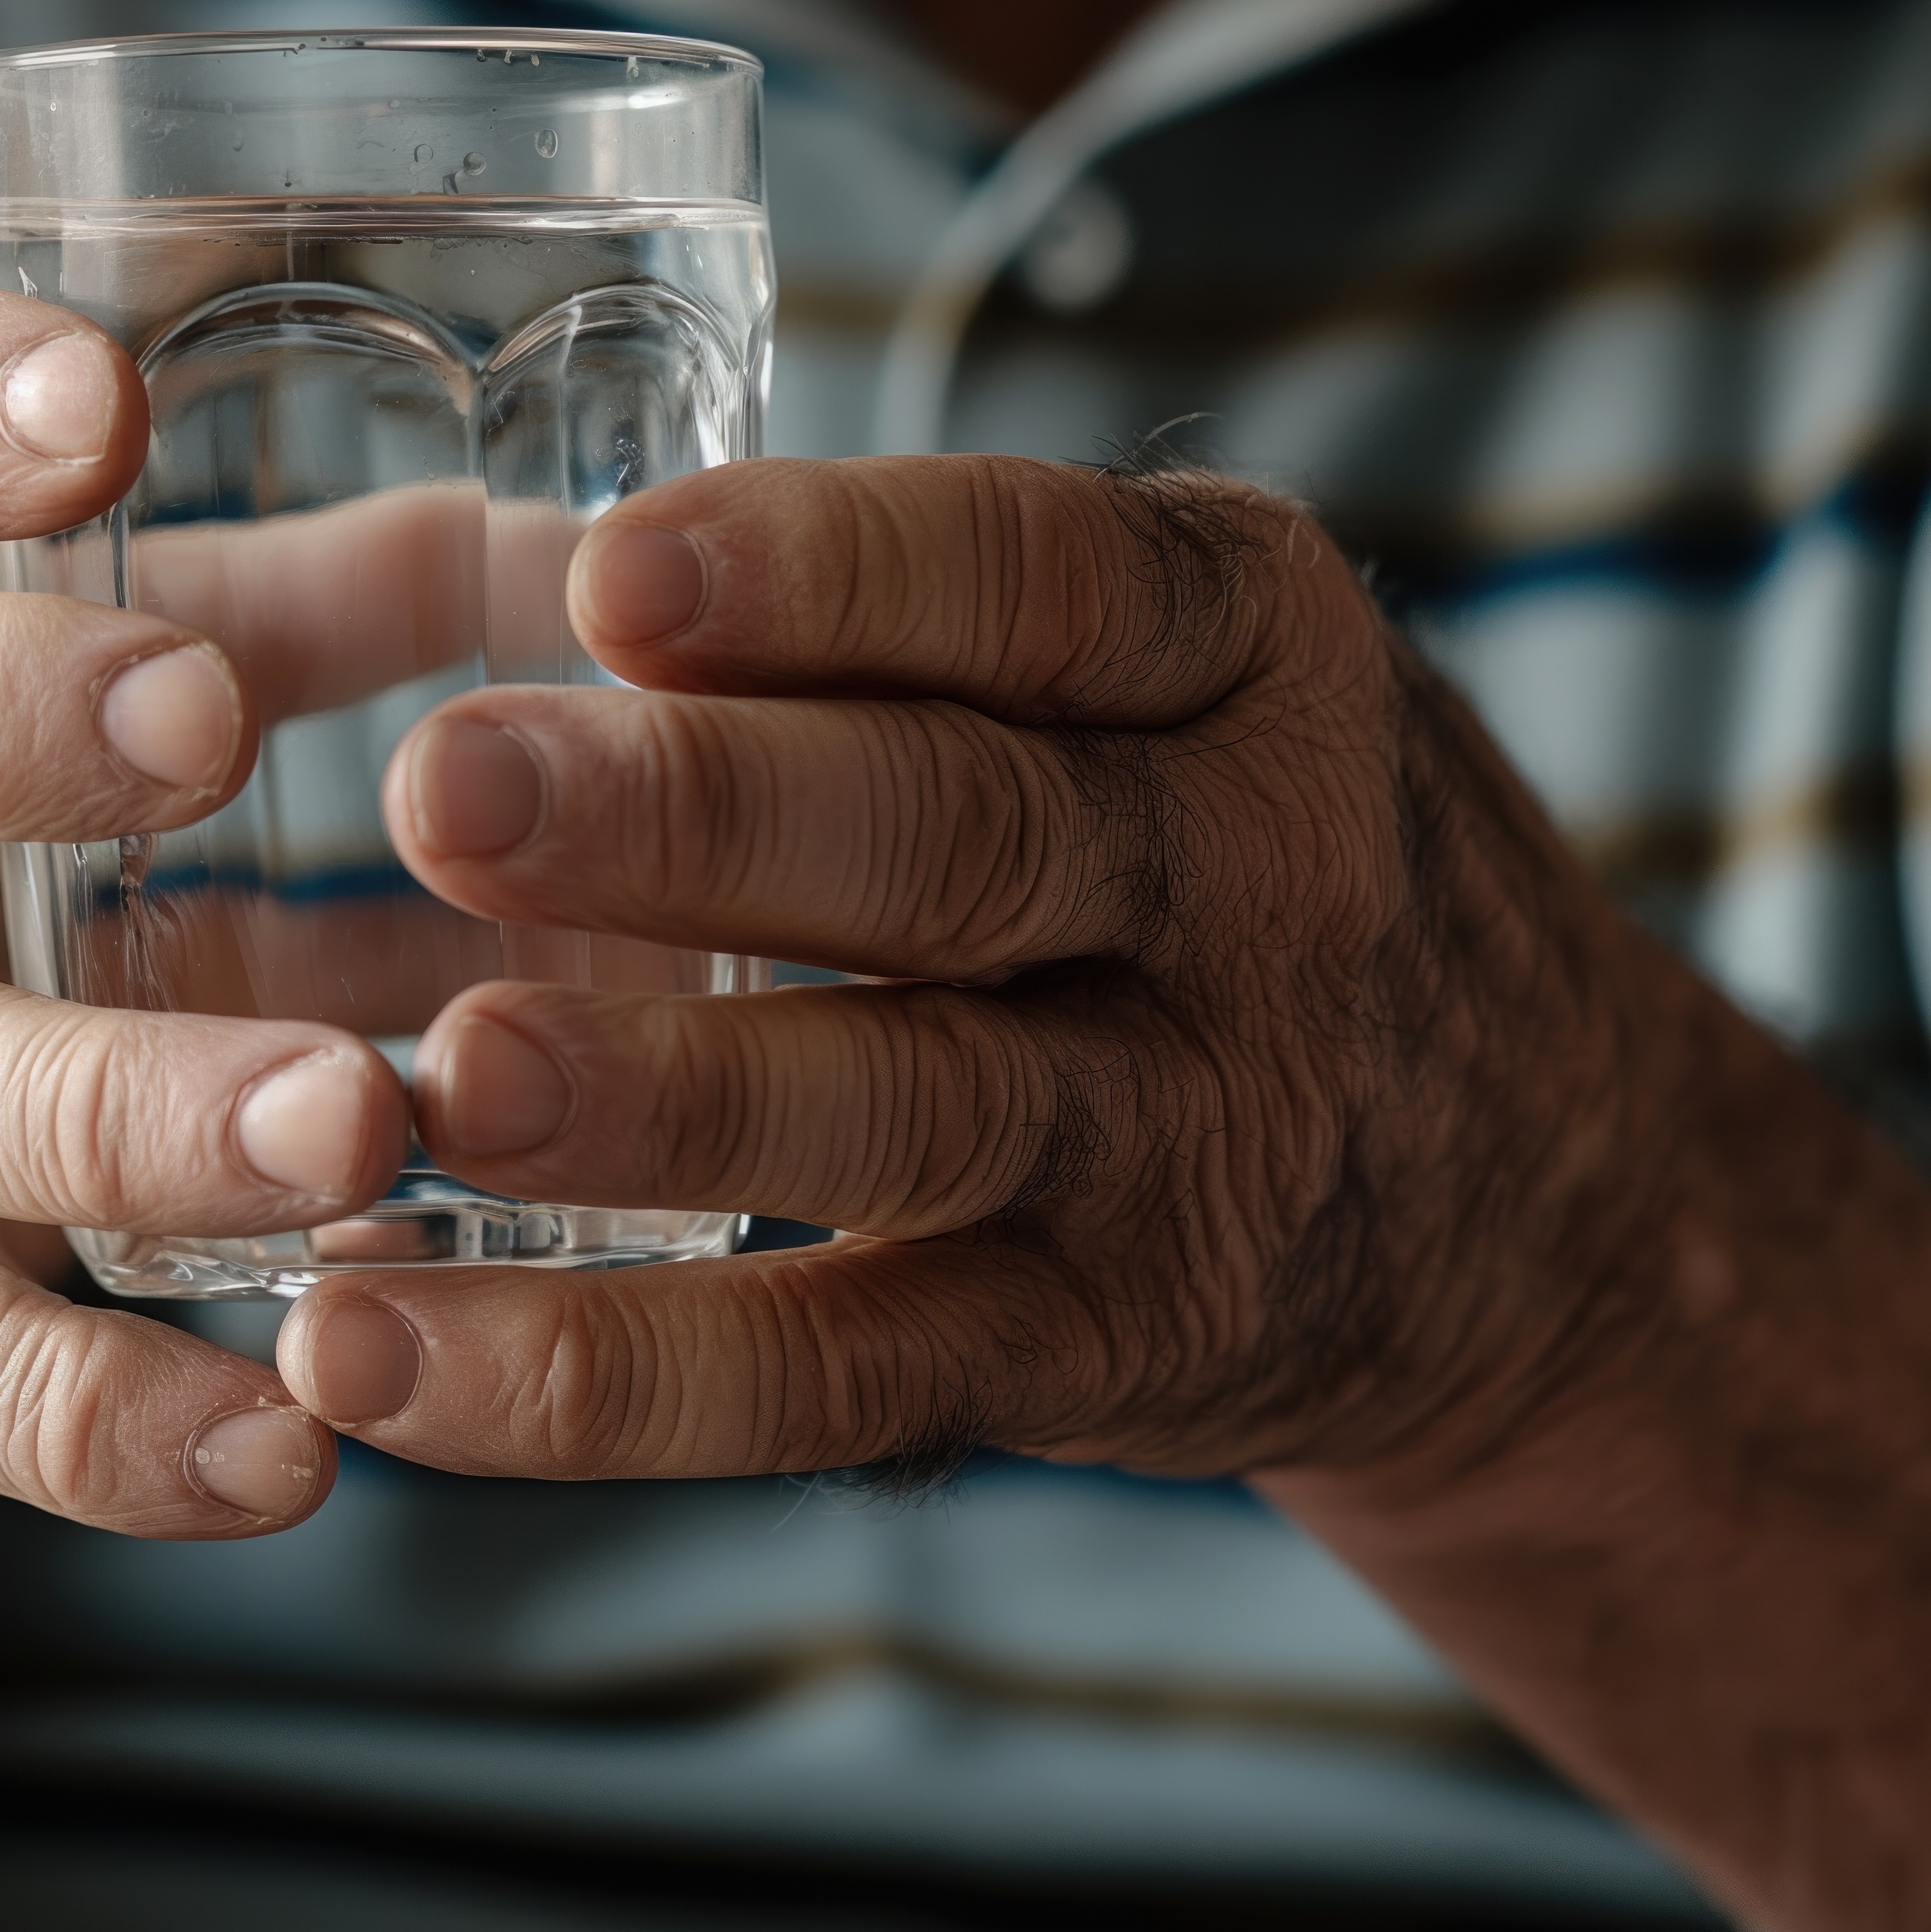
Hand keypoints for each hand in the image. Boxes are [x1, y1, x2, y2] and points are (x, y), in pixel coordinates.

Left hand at [276, 450, 1699, 1484]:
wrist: (1544, 1192)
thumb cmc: (1243, 850)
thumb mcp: (1188, 673)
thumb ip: (940, 615)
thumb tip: (518, 551)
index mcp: (1244, 657)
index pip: (1038, 582)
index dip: (824, 577)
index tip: (606, 570)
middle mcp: (1245, 886)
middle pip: (953, 841)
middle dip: (690, 820)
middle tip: (444, 789)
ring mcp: (1182, 1136)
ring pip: (897, 1110)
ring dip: (653, 1104)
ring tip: (439, 1086)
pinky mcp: (1096, 1348)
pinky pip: (832, 1374)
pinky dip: (601, 1379)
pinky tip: (387, 1362)